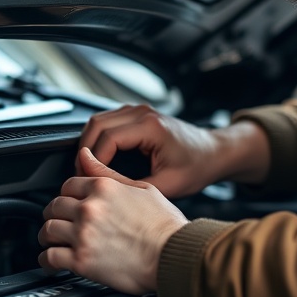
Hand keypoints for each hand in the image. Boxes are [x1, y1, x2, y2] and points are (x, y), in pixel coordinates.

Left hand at [38, 147, 188, 294]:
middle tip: (58, 222)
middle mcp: (90, 208)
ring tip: (51, 242)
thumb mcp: (142, 189)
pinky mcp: (81, 260)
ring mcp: (83, 234)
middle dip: (54, 214)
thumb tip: (86, 157)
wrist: (174, 255)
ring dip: (48, 236)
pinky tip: (51, 262)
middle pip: (55, 206)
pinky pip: (50, 257)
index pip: (69, 185)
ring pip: (48, 230)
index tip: (69, 203)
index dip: (67, 195)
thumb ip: (109, 174)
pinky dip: (47, 260)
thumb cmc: (165, 226)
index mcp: (103, 188)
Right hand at [79, 104, 269, 197]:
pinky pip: (107, 122)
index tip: (88, 180)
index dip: (92, 162)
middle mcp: (143, 113)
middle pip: (96, 125)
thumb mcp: (166, 185)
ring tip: (89, 169)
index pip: (107, 139)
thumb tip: (101, 185)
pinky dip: (98, 139)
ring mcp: (139, 111)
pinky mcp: (137, 115)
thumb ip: (131, 185)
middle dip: (85, 152)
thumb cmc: (197, 167)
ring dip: (89, 144)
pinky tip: (100, 158)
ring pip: (98, 121)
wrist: (213, 153)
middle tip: (83, 176)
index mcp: (151, 126)